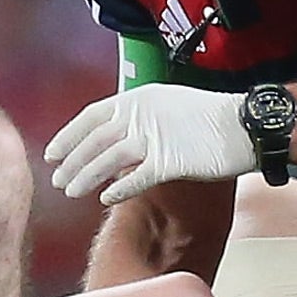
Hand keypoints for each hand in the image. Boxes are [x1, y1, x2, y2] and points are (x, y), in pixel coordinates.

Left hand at [46, 87, 253, 205]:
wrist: (243, 125)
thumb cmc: (208, 117)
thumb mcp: (166, 104)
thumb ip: (137, 117)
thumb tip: (113, 136)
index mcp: (138, 98)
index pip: (90, 116)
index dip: (68, 136)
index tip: (53, 153)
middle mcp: (141, 114)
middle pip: (93, 141)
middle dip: (71, 162)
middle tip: (58, 179)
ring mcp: (154, 137)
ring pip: (107, 160)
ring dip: (85, 177)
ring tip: (72, 191)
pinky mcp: (170, 161)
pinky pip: (135, 178)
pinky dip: (118, 189)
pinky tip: (105, 198)